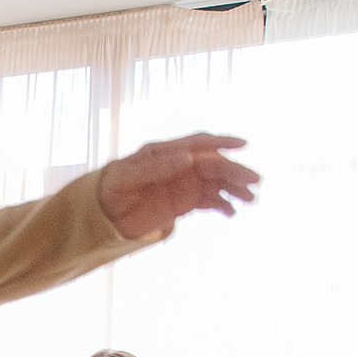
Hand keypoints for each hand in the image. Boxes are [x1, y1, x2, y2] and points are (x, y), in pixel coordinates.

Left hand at [97, 134, 260, 239]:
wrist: (104, 213)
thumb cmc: (111, 188)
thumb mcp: (128, 177)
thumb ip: (156, 168)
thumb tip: (188, 158)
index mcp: (165, 151)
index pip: (198, 143)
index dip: (221, 142)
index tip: (243, 144)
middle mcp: (180, 164)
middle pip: (214, 164)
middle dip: (235, 172)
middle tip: (254, 182)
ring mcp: (185, 183)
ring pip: (216, 183)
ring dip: (234, 189)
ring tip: (250, 199)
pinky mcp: (186, 201)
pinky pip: (209, 201)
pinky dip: (222, 205)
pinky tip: (231, 213)